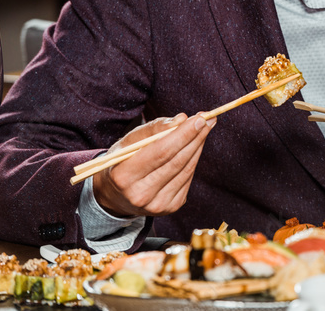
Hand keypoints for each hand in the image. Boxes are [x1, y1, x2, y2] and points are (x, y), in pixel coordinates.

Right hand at [93, 113, 213, 217]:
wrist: (116, 196)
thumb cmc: (123, 162)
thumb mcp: (129, 142)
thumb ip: (154, 128)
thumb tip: (182, 119)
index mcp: (124, 176)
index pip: (161, 151)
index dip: (183, 134)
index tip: (199, 118)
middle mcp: (140, 194)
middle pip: (177, 161)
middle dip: (195, 137)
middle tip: (208, 119)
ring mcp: (157, 204)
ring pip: (186, 169)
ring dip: (198, 146)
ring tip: (205, 128)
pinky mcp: (170, 207)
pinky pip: (188, 178)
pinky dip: (193, 159)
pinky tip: (195, 146)